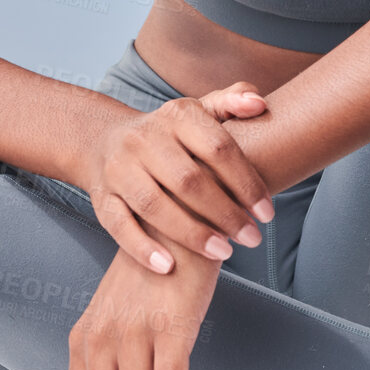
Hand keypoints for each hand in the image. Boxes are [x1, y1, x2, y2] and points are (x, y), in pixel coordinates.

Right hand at [83, 80, 272, 273]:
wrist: (104, 141)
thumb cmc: (169, 133)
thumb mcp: (199, 110)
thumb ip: (232, 102)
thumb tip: (259, 104)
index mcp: (176, 116)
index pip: (218, 148)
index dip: (246, 182)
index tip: (267, 212)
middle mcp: (144, 139)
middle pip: (189, 181)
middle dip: (225, 214)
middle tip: (252, 238)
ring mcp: (119, 168)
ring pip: (154, 205)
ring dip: (191, 234)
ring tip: (224, 253)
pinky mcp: (102, 196)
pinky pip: (119, 224)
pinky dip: (142, 248)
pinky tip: (169, 267)